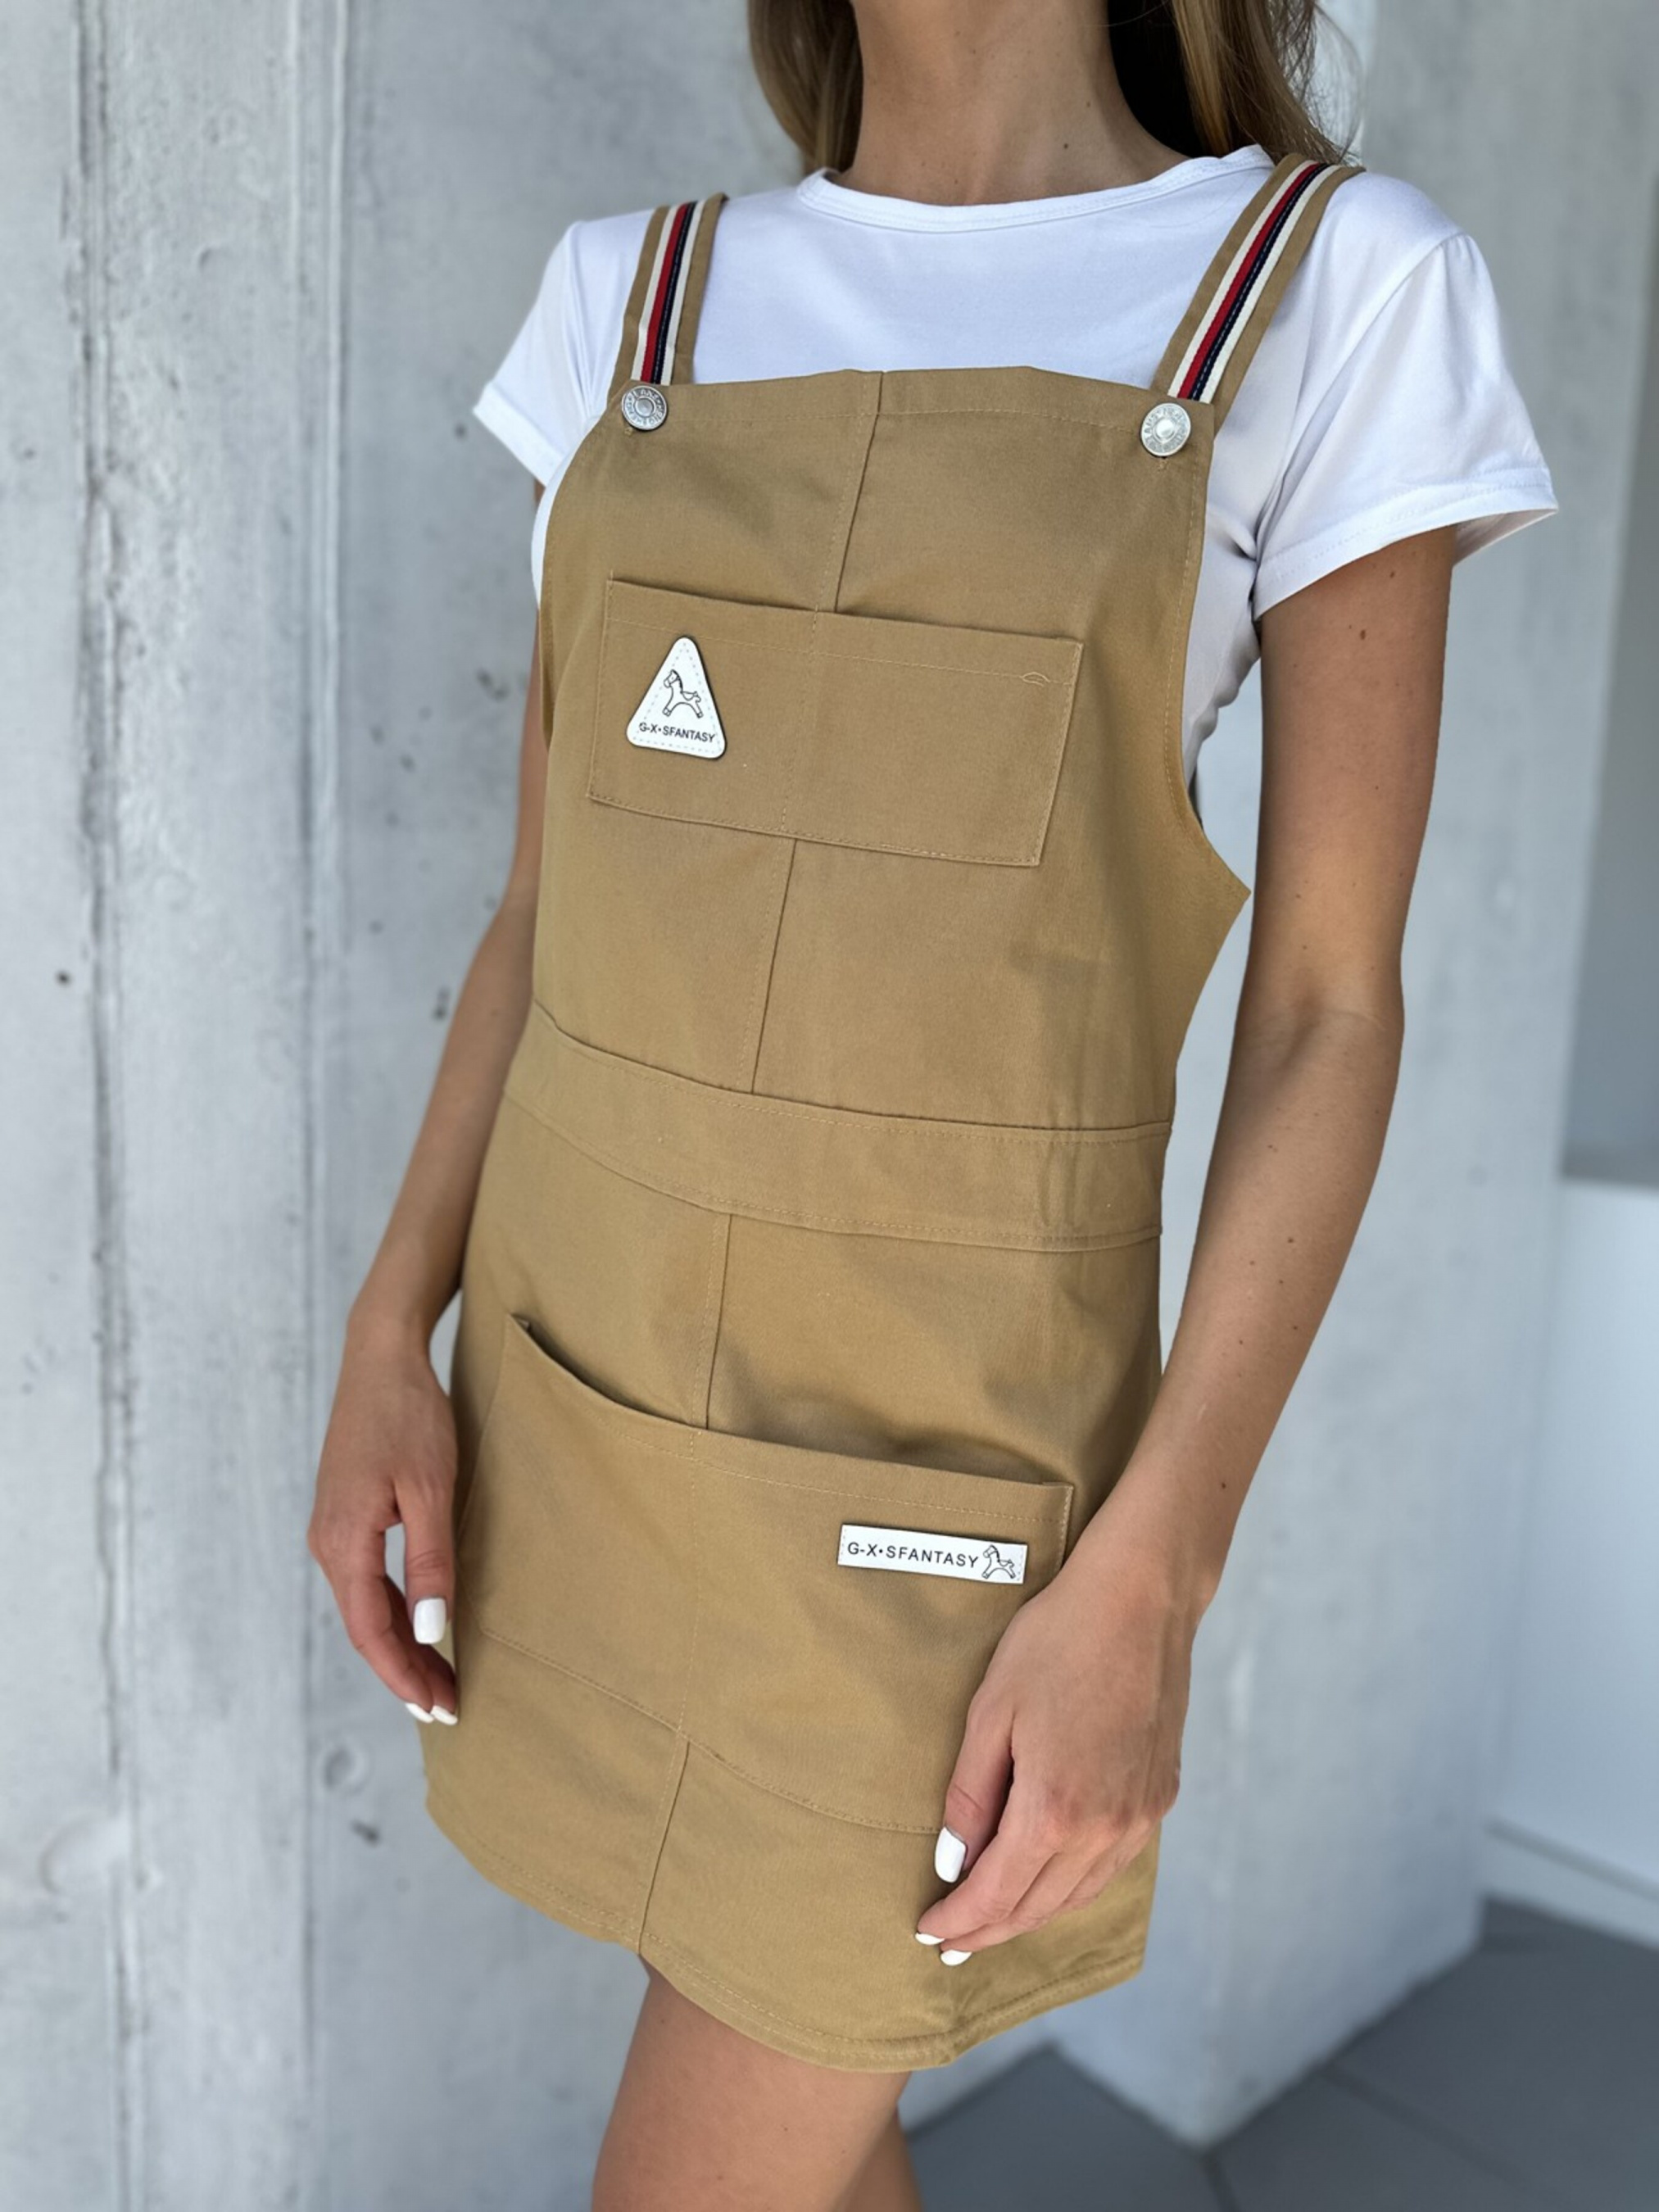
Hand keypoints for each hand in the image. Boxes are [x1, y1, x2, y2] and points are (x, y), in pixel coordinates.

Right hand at [307, 1311, 459, 1723]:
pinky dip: (392, 1611)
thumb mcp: (431, 1489)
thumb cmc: (410, 1415)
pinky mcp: (343, 1516)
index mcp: (344, 1541)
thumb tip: (429, 1632)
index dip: (405, 1675)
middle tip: (448, 1706)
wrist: (380, 1357)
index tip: (440, 1708)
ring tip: (439, 1677)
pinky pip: (364, 1581)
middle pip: (365, 1627)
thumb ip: (431, 1562)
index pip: (372, 1632)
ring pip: (364, 1606)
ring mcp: (331, 1529)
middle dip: (405, 1670)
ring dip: (399, 1644)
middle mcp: (327, 1543)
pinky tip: (417, 1625)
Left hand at [913, 1506, 1199, 1960]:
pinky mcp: (1160, 1797)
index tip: (930, 1931)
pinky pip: (1110, 1866)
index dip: (960, 1920)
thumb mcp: (992, 1711)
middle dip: (991, 1929)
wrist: (1139, 1599)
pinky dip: (1073, 1885)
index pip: (996, 1893)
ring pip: (1079, 1894)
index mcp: (1055, 1809)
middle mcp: (1105, 1827)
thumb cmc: (1058, 1641)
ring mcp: (1140, 1816)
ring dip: (1033, 1914)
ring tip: (995, 1923)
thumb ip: (971, 1794)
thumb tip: (953, 1860)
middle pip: (1038, 1906)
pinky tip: (1050, 1881)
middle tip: (955, 1943)